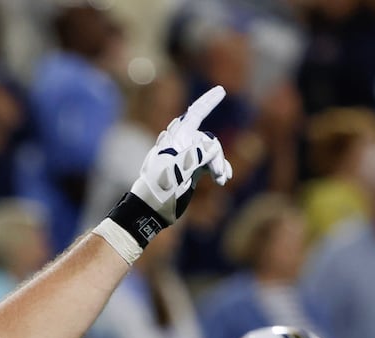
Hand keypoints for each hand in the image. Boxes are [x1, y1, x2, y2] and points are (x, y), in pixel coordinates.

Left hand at [130, 86, 231, 226]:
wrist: (151, 210)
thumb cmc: (160, 189)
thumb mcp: (178, 170)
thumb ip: (196, 154)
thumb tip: (212, 147)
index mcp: (175, 140)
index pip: (193, 115)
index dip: (208, 102)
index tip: (221, 90)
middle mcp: (180, 146)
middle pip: (207, 139)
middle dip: (217, 154)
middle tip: (220, 174)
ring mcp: (185, 158)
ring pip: (211, 152)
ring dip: (219, 163)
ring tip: (222, 179)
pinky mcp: (190, 170)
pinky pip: (209, 163)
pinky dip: (218, 168)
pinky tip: (223, 179)